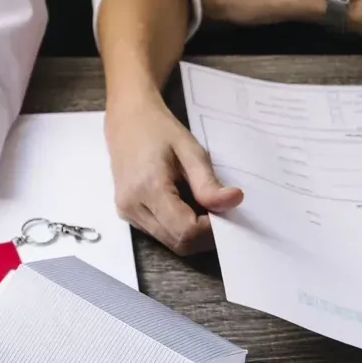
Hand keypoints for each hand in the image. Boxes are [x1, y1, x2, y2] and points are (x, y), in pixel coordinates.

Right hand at [105, 94, 242, 254]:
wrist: (127, 120)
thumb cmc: (159, 130)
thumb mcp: (190, 150)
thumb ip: (209, 182)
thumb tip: (234, 202)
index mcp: (148, 188)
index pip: (186, 231)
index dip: (212, 230)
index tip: (226, 212)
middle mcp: (133, 207)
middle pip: (178, 243)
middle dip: (205, 235)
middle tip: (219, 211)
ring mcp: (127, 213)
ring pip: (170, 243)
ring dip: (193, 233)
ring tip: (203, 206)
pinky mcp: (128, 214)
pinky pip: (160, 233)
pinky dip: (179, 228)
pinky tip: (187, 206)